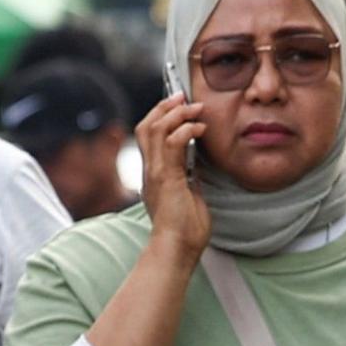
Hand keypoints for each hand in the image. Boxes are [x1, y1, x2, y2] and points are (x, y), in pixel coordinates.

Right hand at [136, 93, 211, 258]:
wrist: (177, 249)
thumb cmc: (184, 230)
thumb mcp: (188, 195)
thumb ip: (188, 178)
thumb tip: (197, 164)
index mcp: (154, 174)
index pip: (148, 135)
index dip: (160, 115)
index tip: (178, 104)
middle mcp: (150, 170)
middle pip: (146, 125)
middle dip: (164, 107)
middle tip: (183, 96)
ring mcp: (155, 173)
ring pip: (155, 129)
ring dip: (176, 114)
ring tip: (195, 108)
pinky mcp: (165, 178)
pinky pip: (172, 144)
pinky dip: (186, 130)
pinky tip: (200, 129)